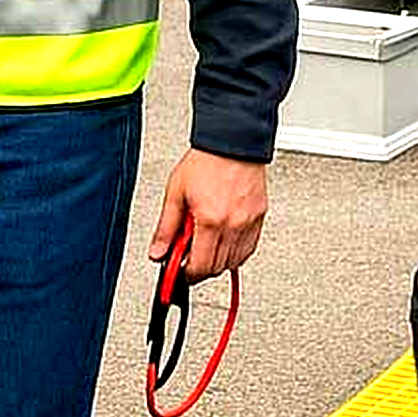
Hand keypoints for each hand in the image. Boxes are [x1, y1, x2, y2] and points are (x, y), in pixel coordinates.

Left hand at [147, 150, 267, 281]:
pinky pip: (248, 249)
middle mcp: (232, 225)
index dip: (187, 274)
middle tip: (188, 258)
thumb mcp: (176, 194)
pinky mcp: (259, 218)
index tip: (179, 273)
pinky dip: (235, 253)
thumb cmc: (206, 162)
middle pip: (217, 268)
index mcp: (210, 220)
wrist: (233, 141)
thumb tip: (158, 253)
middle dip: (200, 269)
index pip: (200, 266)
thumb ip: (166, 228)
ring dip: (217, 262)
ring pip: (234, 262)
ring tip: (205, 245)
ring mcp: (248, 223)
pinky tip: (223, 242)